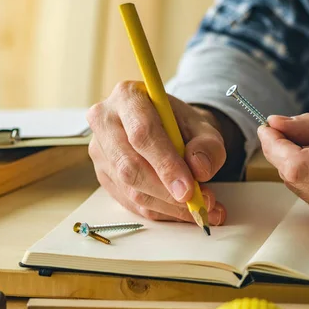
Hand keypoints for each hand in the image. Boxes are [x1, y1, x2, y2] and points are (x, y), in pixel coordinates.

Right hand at [87, 81, 226, 224]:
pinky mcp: (103, 175)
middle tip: (197, 203)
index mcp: (128, 97)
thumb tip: (199, 169)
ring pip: (130, 189)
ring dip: (167, 206)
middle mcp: (105, 121)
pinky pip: (130, 202)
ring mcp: (100, 151)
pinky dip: (160, 211)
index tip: (188, 189)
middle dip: (165, 191)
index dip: (166, 164)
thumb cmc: (181, 124)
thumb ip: (208, 145)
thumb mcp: (203, 126)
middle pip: (129, 166)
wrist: (167, 127)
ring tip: (201, 209)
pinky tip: (184, 211)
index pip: (142, 134)